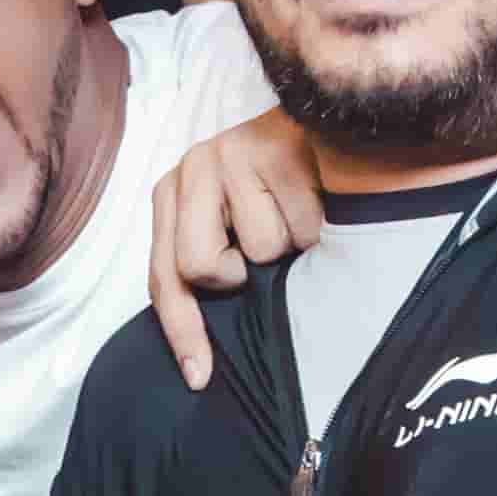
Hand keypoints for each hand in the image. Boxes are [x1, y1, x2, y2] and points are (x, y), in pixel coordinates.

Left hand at [149, 106, 322, 391]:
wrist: (332, 118)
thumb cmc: (279, 185)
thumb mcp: (230, 222)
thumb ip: (205, 261)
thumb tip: (200, 350)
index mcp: (172, 192)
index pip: (164, 276)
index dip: (182, 332)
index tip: (199, 378)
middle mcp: (192, 167)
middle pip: (200, 267)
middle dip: (241, 273)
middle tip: (264, 247)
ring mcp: (232, 153)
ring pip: (261, 250)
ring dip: (288, 243)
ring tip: (293, 208)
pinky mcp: (276, 148)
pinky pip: (302, 227)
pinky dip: (316, 225)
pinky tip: (314, 193)